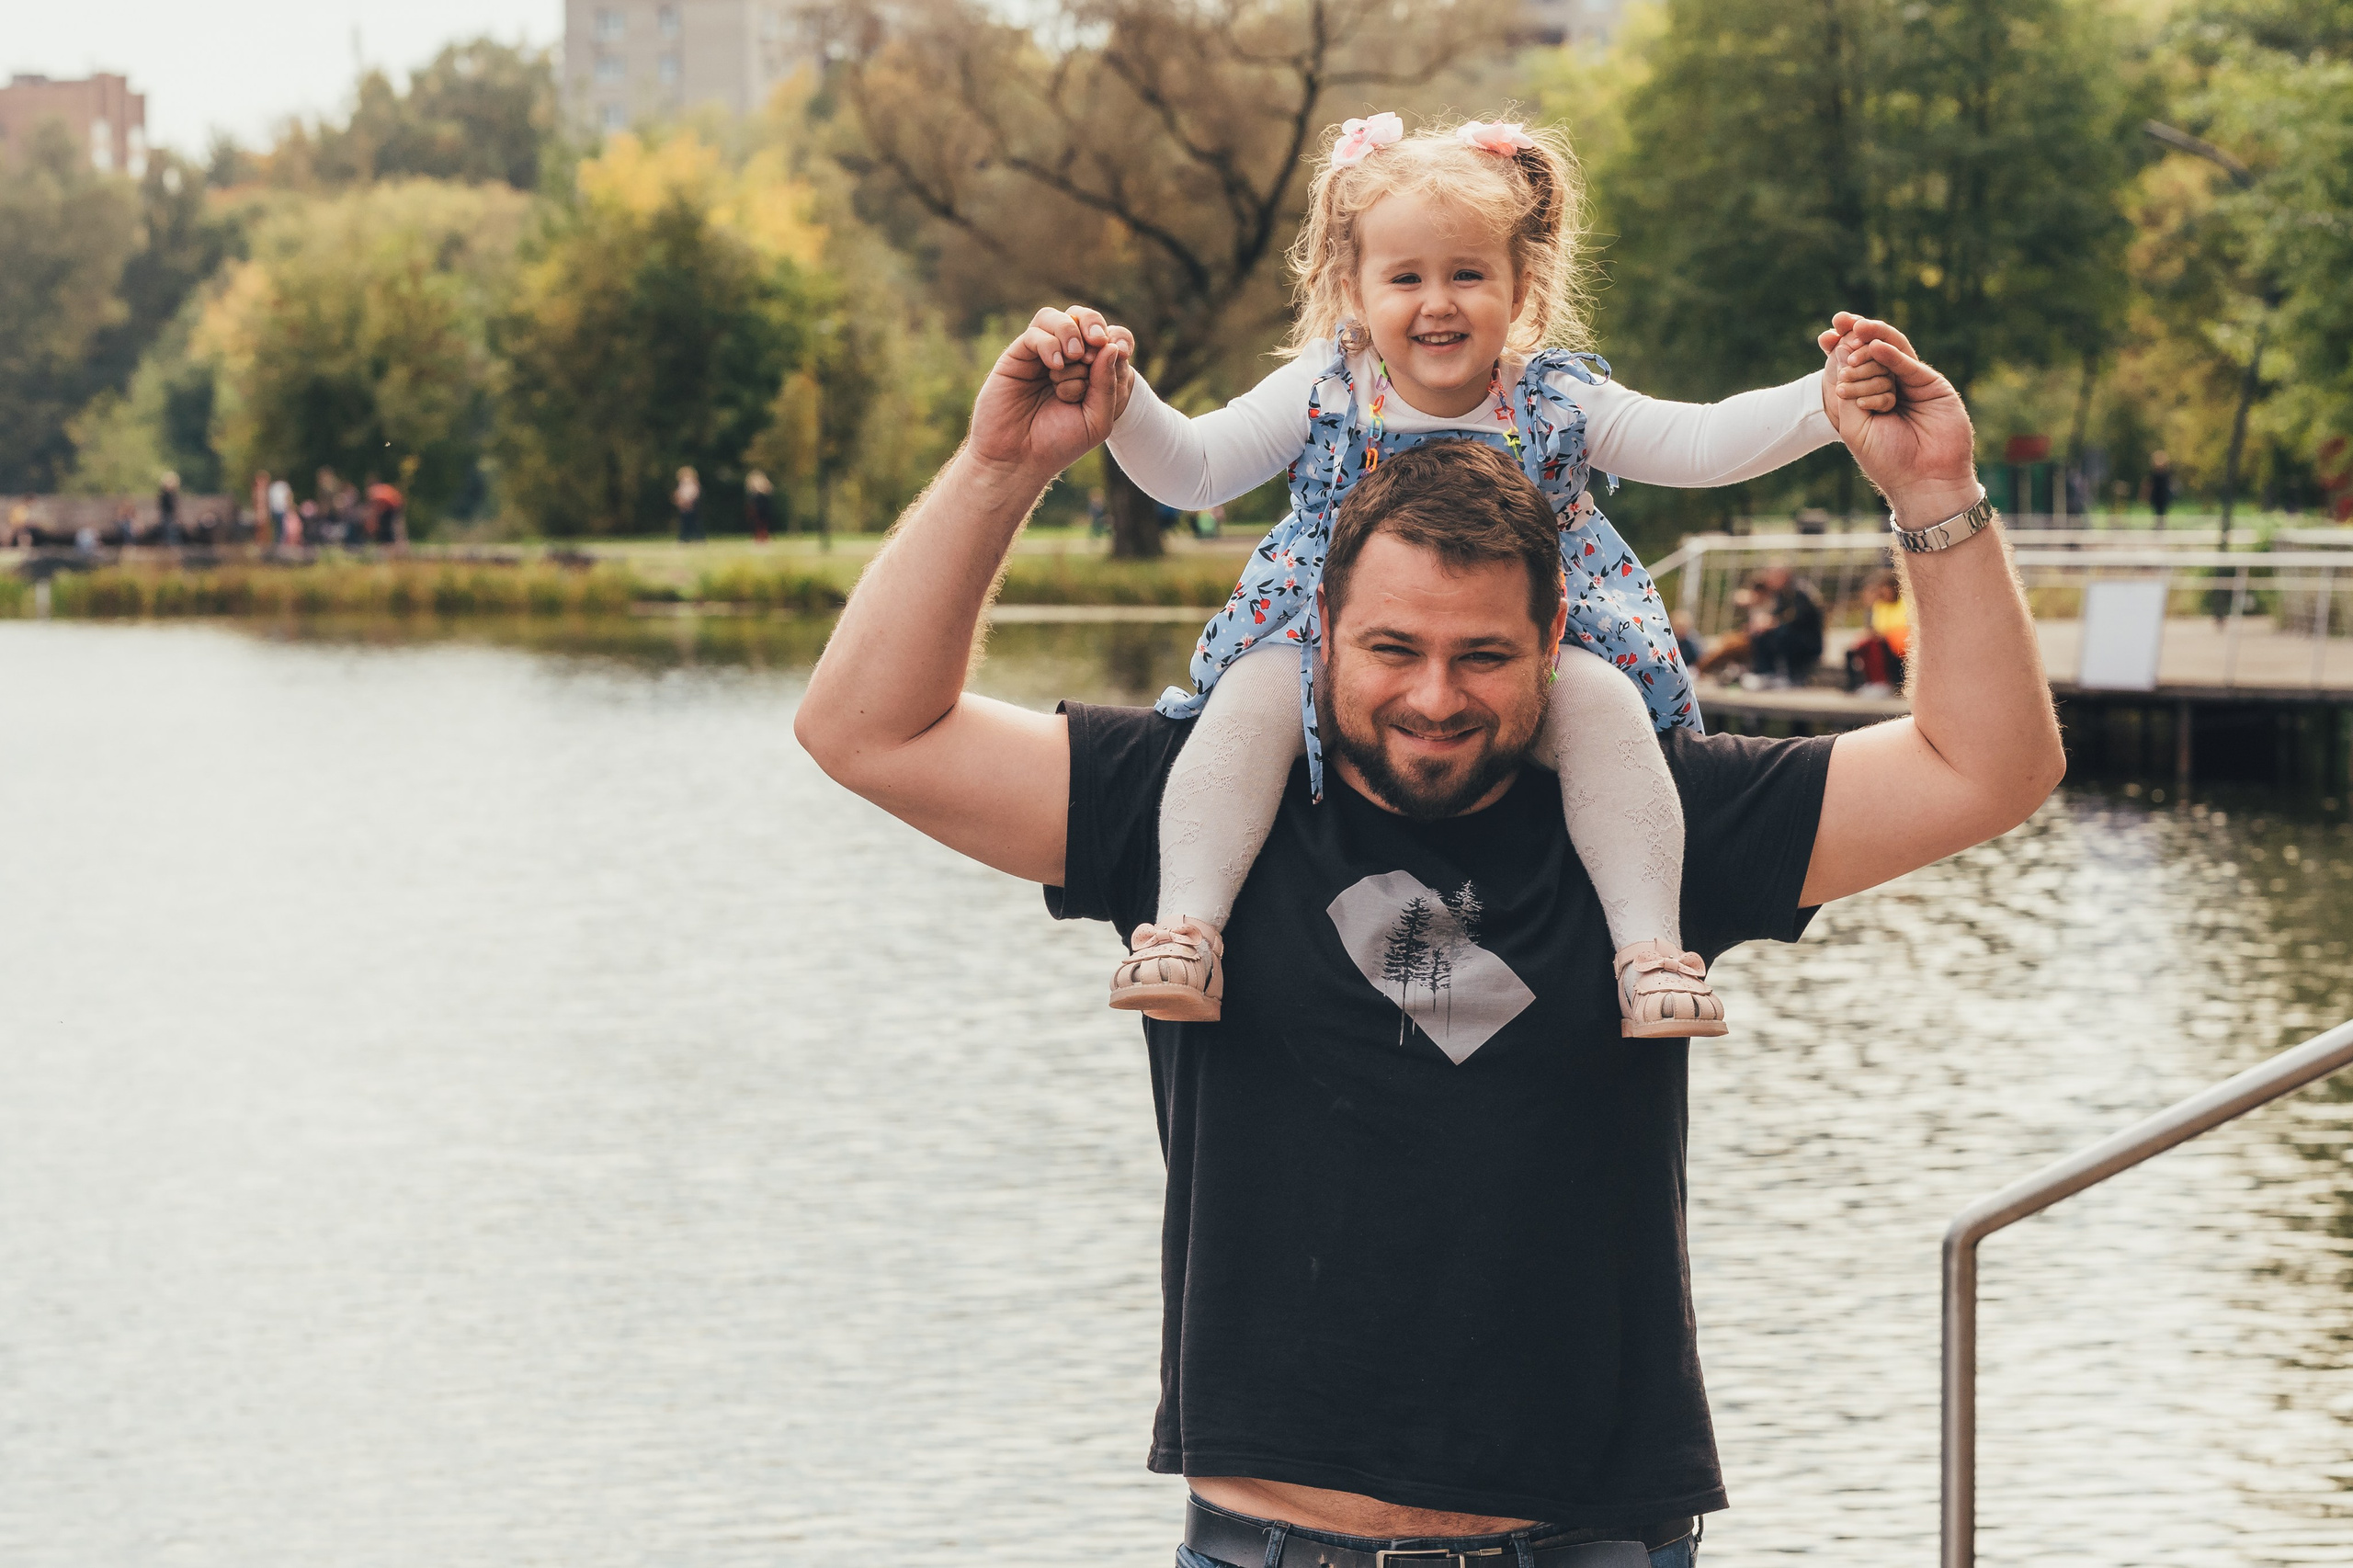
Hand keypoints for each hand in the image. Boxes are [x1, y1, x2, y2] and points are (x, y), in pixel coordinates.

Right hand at [968, 305, 1133, 484]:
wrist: (1018, 459)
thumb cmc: (1058, 444)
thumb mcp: (1097, 420)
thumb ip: (1107, 385)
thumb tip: (1111, 346)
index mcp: (1089, 374)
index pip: (1108, 340)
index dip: (1117, 338)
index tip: (1122, 351)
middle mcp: (1065, 360)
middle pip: (1083, 319)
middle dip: (1095, 326)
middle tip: (1097, 342)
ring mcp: (1040, 357)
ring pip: (1057, 318)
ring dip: (1071, 332)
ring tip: (1075, 356)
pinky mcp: (1017, 357)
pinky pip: (1036, 333)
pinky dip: (1050, 344)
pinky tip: (1055, 367)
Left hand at [1815, 313, 1979, 524]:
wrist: (1923, 481)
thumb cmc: (1887, 460)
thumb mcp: (1855, 426)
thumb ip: (1848, 391)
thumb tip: (1839, 351)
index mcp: (1868, 399)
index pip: (1853, 367)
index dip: (1840, 350)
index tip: (1824, 337)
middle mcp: (1890, 388)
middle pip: (1872, 355)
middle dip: (1854, 339)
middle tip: (1837, 330)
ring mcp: (1912, 385)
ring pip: (1892, 353)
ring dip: (1873, 339)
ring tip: (1855, 328)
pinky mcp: (1932, 386)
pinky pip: (1909, 365)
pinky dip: (1892, 355)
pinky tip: (1875, 347)